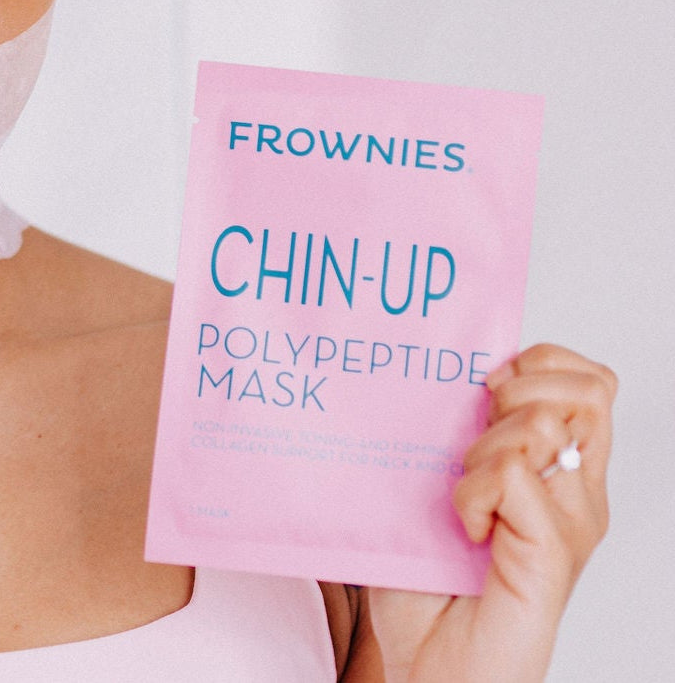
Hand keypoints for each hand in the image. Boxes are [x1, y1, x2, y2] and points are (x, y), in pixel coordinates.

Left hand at [366, 343, 615, 681]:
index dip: (538, 361)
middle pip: (586, 389)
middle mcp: (577, 492)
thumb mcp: (432, 484)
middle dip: (518, 388)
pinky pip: (515, 476)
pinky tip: (464, 528)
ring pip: (542, 424)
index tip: (486, 386)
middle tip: (475, 436)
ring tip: (464, 493)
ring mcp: (571, 523)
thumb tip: (429, 363)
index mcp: (555, 468)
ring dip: (484, 444)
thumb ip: (449, 431)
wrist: (430, 668)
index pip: (586, 378)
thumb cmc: (427, 581)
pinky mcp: (554, 556)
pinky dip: (473, 491)